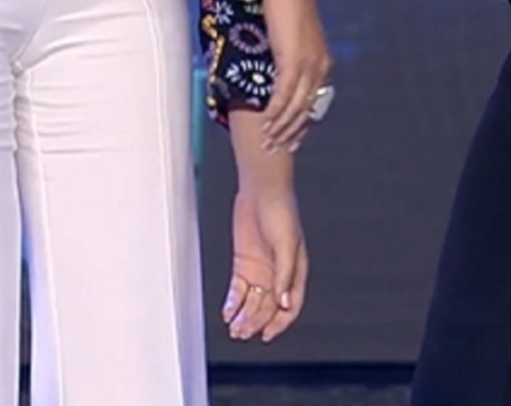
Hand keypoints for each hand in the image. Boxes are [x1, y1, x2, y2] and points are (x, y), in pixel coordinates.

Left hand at [222, 186, 307, 341]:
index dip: (279, 323)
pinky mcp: (244, 262)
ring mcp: (260, 269)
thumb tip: (283, 303)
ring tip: (234, 329)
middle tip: (242, 333)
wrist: (261, 189)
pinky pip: (238, 288)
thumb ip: (284, 275)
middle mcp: (277, 274)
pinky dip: (233, 301)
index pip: (289, 306)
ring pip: (252, 301)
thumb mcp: (286, 244)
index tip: (266, 334)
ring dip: (244, 316)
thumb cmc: (281, 211)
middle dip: (256, 322)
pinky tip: (227, 311)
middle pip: (268, 307)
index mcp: (295, 272)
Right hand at [260, 0, 332, 150]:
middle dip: (292, 131)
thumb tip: (276, 62)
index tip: (292, 138)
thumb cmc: (286, 1)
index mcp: (323, 62)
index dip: (302, 122)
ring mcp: (308, 65)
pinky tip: (265, 123)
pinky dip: (274, 112)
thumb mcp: (291, 33)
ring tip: (268, 142)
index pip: (314, 101)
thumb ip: (289, 51)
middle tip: (278, 148)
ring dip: (281, 127)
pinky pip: (283, 95)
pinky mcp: (293, 61)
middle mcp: (320, 67)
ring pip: (295, 107)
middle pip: (307, 109)